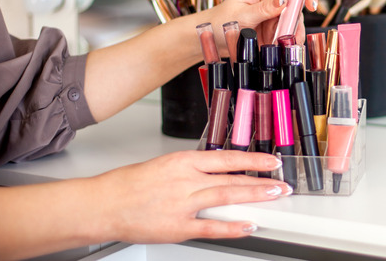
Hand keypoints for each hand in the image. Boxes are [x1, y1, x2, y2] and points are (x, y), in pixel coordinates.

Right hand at [94, 150, 292, 243]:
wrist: (104, 203)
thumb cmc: (130, 184)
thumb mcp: (165, 165)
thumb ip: (193, 170)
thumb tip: (218, 173)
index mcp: (183, 161)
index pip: (226, 158)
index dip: (253, 160)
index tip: (271, 161)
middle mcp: (186, 180)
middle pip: (231, 179)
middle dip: (260, 181)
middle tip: (281, 183)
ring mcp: (183, 204)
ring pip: (226, 198)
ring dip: (253, 197)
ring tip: (273, 196)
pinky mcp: (178, 226)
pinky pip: (211, 228)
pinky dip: (232, 227)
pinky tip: (248, 225)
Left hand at [203, 0, 317, 49]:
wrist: (206, 39)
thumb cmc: (218, 22)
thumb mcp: (241, 15)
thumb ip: (264, 8)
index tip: (310, 6)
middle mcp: (271, 1)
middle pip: (297, 7)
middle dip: (297, 23)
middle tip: (289, 38)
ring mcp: (272, 17)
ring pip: (293, 24)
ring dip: (291, 37)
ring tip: (280, 46)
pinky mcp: (270, 32)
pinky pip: (285, 37)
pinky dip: (285, 44)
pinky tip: (278, 49)